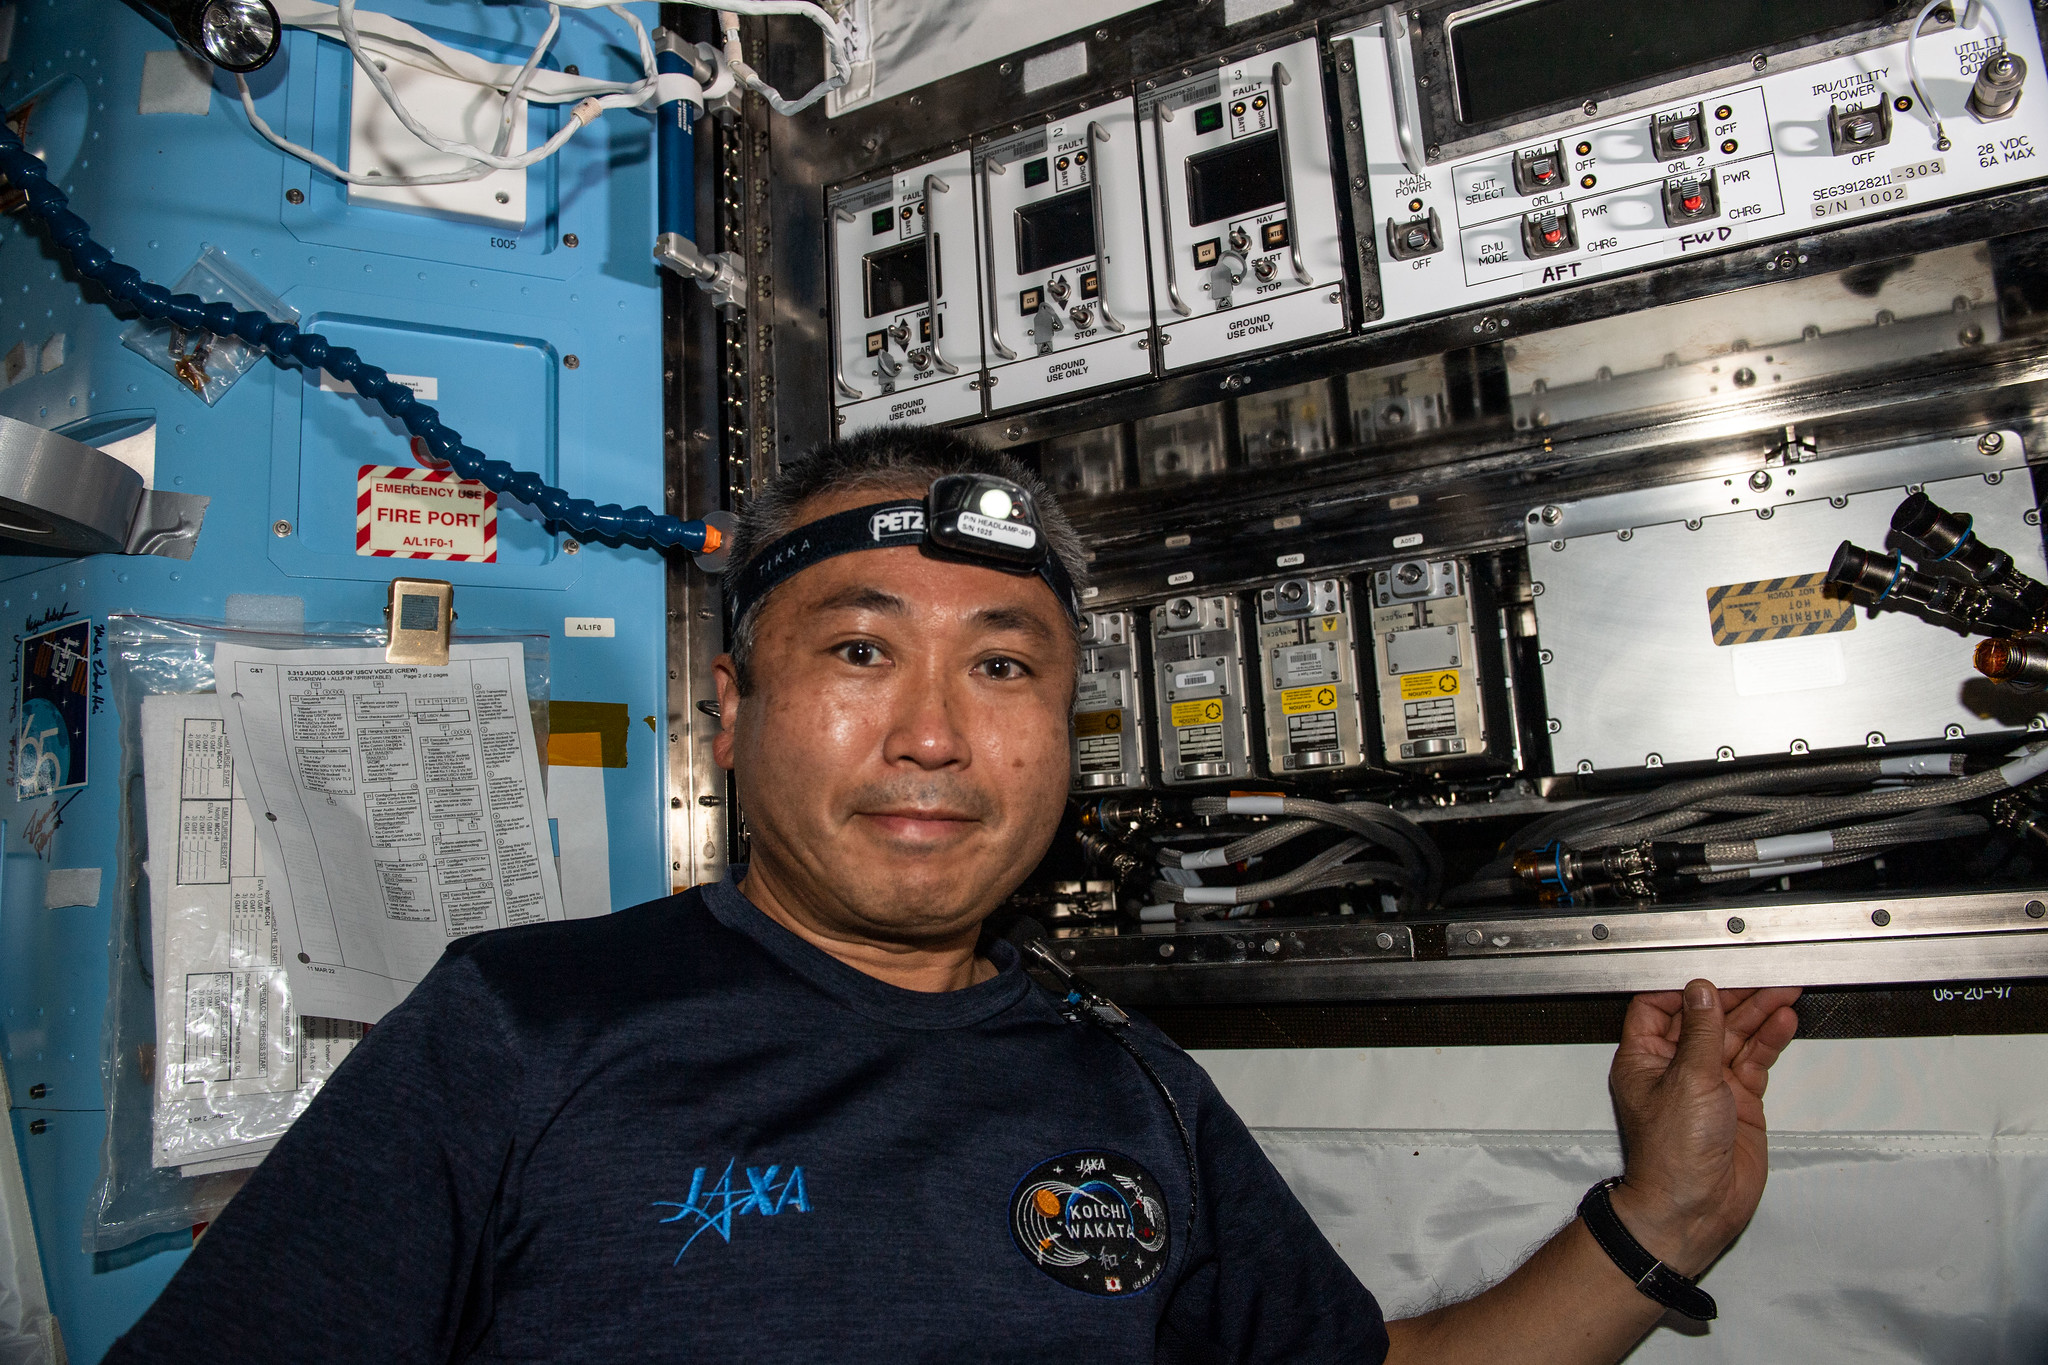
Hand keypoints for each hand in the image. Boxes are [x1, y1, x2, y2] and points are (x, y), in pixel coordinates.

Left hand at [1606, 980, 1800, 1277]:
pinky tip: (1783, 1021)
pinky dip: (1769, 1041)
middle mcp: (1673, 1069)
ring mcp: (1707, 1085)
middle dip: (1734, 996)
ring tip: (1784, 990)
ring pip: (1733, 1037)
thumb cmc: (1672, 1157)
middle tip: (1763, 976)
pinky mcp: (1736, 1102)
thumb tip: (1701, 993)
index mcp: (1643, 1059)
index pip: (1659, 1006)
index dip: (1687, 988)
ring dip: (1758, 1014)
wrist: (1695, 1210)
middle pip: (1704, 1018)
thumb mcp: (1687, 1081)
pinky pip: (1753, 1062)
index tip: (1715, 970)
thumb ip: (1700, 1034)